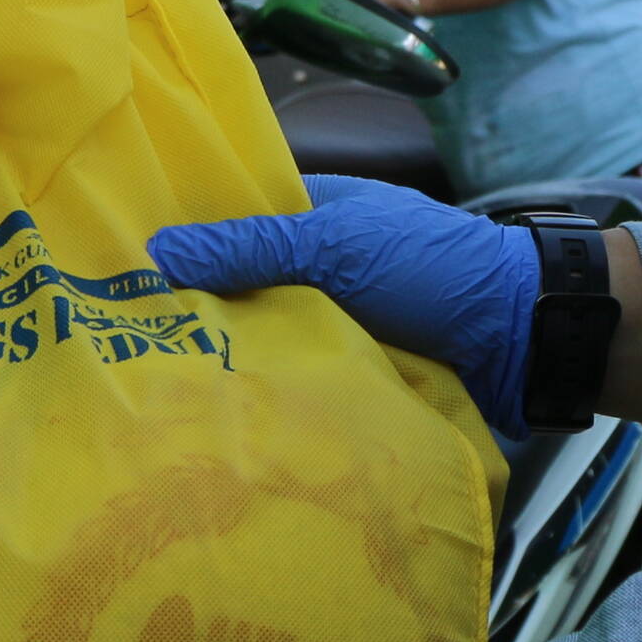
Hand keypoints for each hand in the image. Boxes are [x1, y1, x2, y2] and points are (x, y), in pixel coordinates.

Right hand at [154, 173, 535, 432]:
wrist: (524, 337)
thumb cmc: (433, 268)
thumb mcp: (337, 244)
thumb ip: (252, 248)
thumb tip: (154, 251)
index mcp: (316, 216)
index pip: (233, 223)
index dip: (185, 243)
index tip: (117, 271)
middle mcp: (320, 270)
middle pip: (243, 291)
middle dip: (198, 316)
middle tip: (121, 348)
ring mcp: (337, 326)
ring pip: (267, 345)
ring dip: (232, 366)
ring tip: (154, 395)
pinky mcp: (352, 379)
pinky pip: (298, 388)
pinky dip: (270, 401)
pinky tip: (216, 426)